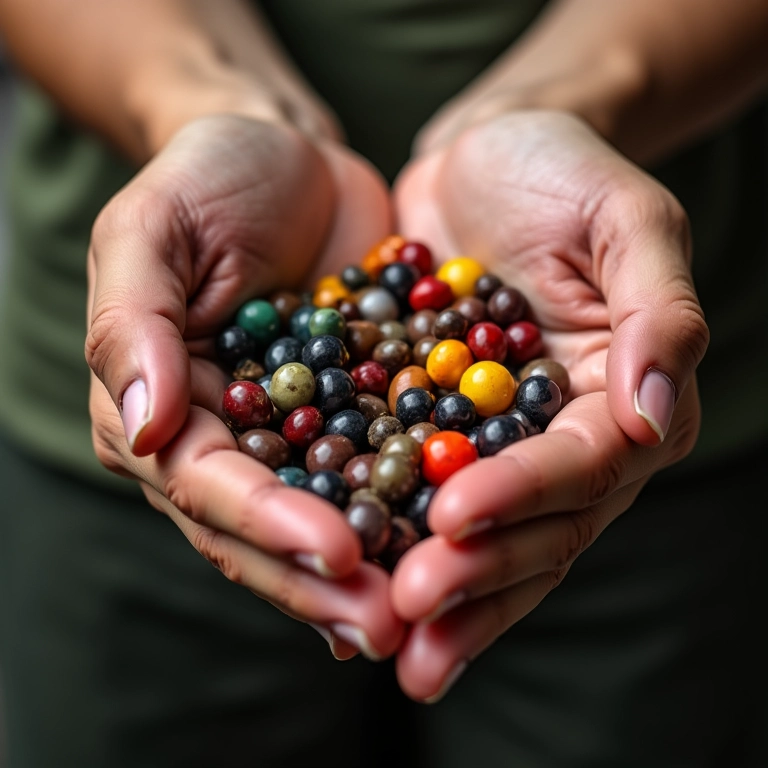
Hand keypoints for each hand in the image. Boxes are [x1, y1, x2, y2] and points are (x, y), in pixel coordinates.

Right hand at [85, 114, 403, 660]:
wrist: (289, 155)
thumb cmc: (209, 178)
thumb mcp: (152, 228)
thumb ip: (135, 323)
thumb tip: (143, 424)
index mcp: (155, 407)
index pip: (204, 485)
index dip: (266, 524)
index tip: (335, 551)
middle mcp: (218, 438)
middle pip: (262, 528)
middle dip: (320, 579)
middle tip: (388, 625)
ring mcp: (287, 434)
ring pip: (323, 516)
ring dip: (370, 569)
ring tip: (421, 611)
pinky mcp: (349, 414)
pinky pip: (377, 470)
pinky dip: (408, 511)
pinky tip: (449, 549)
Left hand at [389, 110, 708, 700]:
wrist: (486, 158)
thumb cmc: (565, 172)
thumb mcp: (626, 219)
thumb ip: (659, 313)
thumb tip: (658, 417)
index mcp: (625, 402)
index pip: (581, 468)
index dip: (521, 496)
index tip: (453, 519)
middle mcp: (567, 440)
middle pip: (532, 526)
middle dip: (474, 572)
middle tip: (407, 614)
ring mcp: (501, 445)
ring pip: (477, 533)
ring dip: (437, 591)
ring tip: (385, 641)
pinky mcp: (439, 431)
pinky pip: (416, 494)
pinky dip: (390, 539)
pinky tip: (351, 580)